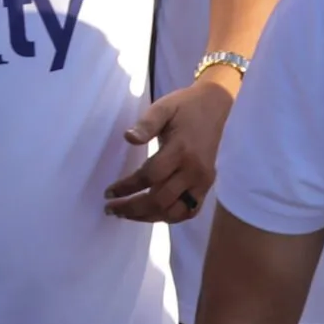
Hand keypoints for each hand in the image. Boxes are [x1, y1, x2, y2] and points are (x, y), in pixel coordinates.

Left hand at [104, 75, 237, 221]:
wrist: (215, 106)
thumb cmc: (184, 107)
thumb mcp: (163, 108)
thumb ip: (146, 124)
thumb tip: (128, 138)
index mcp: (181, 150)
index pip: (150, 176)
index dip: (127, 187)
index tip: (108, 192)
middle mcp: (194, 171)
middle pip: (161, 200)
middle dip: (133, 208)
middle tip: (111, 209)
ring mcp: (203, 181)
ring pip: (175, 211)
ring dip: (148, 217)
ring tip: (126, 215)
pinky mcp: (207, 186)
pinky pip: (190, 211)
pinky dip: (170, 217)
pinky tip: (151, 215)